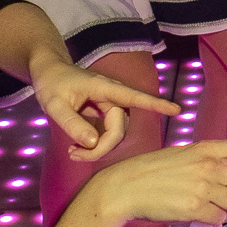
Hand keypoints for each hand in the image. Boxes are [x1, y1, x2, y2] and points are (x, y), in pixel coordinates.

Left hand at [29, 53, 180, 161]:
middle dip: (102, 147)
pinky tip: (75, 148)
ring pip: (116, 134)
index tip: (177, 110)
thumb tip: (93, 143)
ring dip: (98, 148)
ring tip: (72, 152)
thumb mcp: (55, 105)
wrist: (49, 72)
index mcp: (105, 88)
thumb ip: (73, 124)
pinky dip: (94, 145)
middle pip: (120, 129)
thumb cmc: (51, 84)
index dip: (156, 105)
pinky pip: (108, 134)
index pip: (135, 98)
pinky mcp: (106, 114)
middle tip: (73, 154)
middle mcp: (113, 97)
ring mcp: (110, 106)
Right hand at [88, 138, 226, 225]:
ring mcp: (203, 186)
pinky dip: (208, 220)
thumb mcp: (184, 156)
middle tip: (212, 196)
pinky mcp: (194, 208)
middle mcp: (209, 165)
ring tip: (197, 203)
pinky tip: (188, 212)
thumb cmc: (152, 172)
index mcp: (207, 148)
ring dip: (223, 210)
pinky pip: (218, 220)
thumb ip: (211, 166)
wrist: (122, 187)